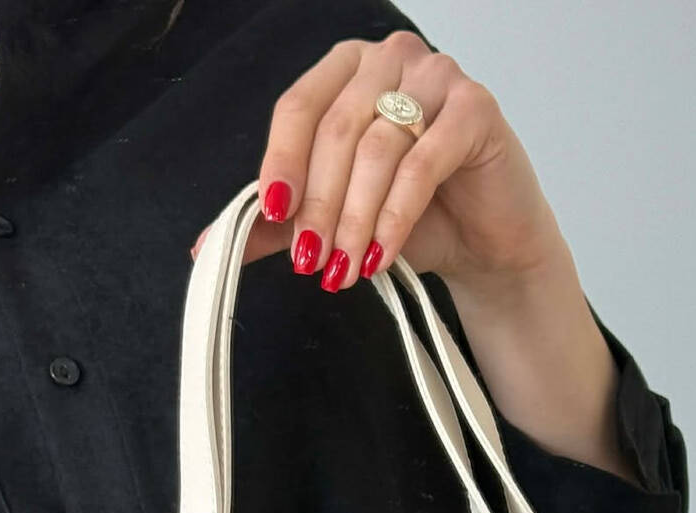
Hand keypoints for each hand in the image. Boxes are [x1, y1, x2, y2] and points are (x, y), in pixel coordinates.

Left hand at [190, 29, 567, 295]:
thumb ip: (280, 224)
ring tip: (347, 268)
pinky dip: (397, 215)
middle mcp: (389, 59)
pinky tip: (383, 254)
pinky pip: (423, 161)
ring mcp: (436, 75)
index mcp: (346, 70)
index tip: (271, 213)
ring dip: (355, 217)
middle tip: (312, 261)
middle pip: (336, 129)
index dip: (281, 162)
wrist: (487, 244)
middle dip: (319, 204)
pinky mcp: (476, 107)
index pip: (299, 106)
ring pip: (377, 147)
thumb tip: (208, 246)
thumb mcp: (336, 219)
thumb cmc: (418, 219)